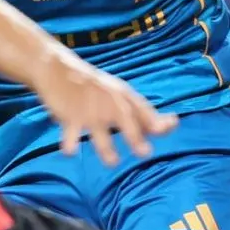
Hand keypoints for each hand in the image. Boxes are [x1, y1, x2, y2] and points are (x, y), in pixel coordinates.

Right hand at [32, 51, 174, 164]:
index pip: (144, 109)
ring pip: (100, 132)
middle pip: (124, 121)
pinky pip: (71, 133)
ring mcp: (89, 111)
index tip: (173, 124)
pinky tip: (71, 152)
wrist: (56, 68)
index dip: (158, 119)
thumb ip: (141, 113)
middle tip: (145, 153)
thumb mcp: (118, 94)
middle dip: (135, 137)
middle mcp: (108, 103)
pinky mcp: (69, 116)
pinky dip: (70, 143)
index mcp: (122, 96)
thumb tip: (168, 126)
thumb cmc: (94, 87)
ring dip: (106, 148)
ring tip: (113, 162)